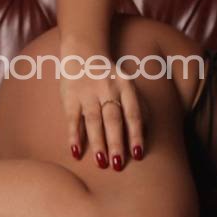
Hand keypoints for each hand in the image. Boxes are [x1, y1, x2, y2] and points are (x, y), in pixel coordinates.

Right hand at [57, 47, 145, 171]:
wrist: (83, 51)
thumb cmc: (109, 76)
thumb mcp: (126, 84)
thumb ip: (136, 105)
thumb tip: (145, 131)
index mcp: (125, 86)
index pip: (133, 113)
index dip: (136, 134)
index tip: (138, 154)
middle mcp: (108, 88)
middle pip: (113, 118)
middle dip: (116, 142)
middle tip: (118, 164)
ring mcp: (88, 92)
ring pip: (94, 120)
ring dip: (97, 142)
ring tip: (101, 163)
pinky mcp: (70, 97)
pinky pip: (72, 118)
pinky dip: (74, 135)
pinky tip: (76, 152)